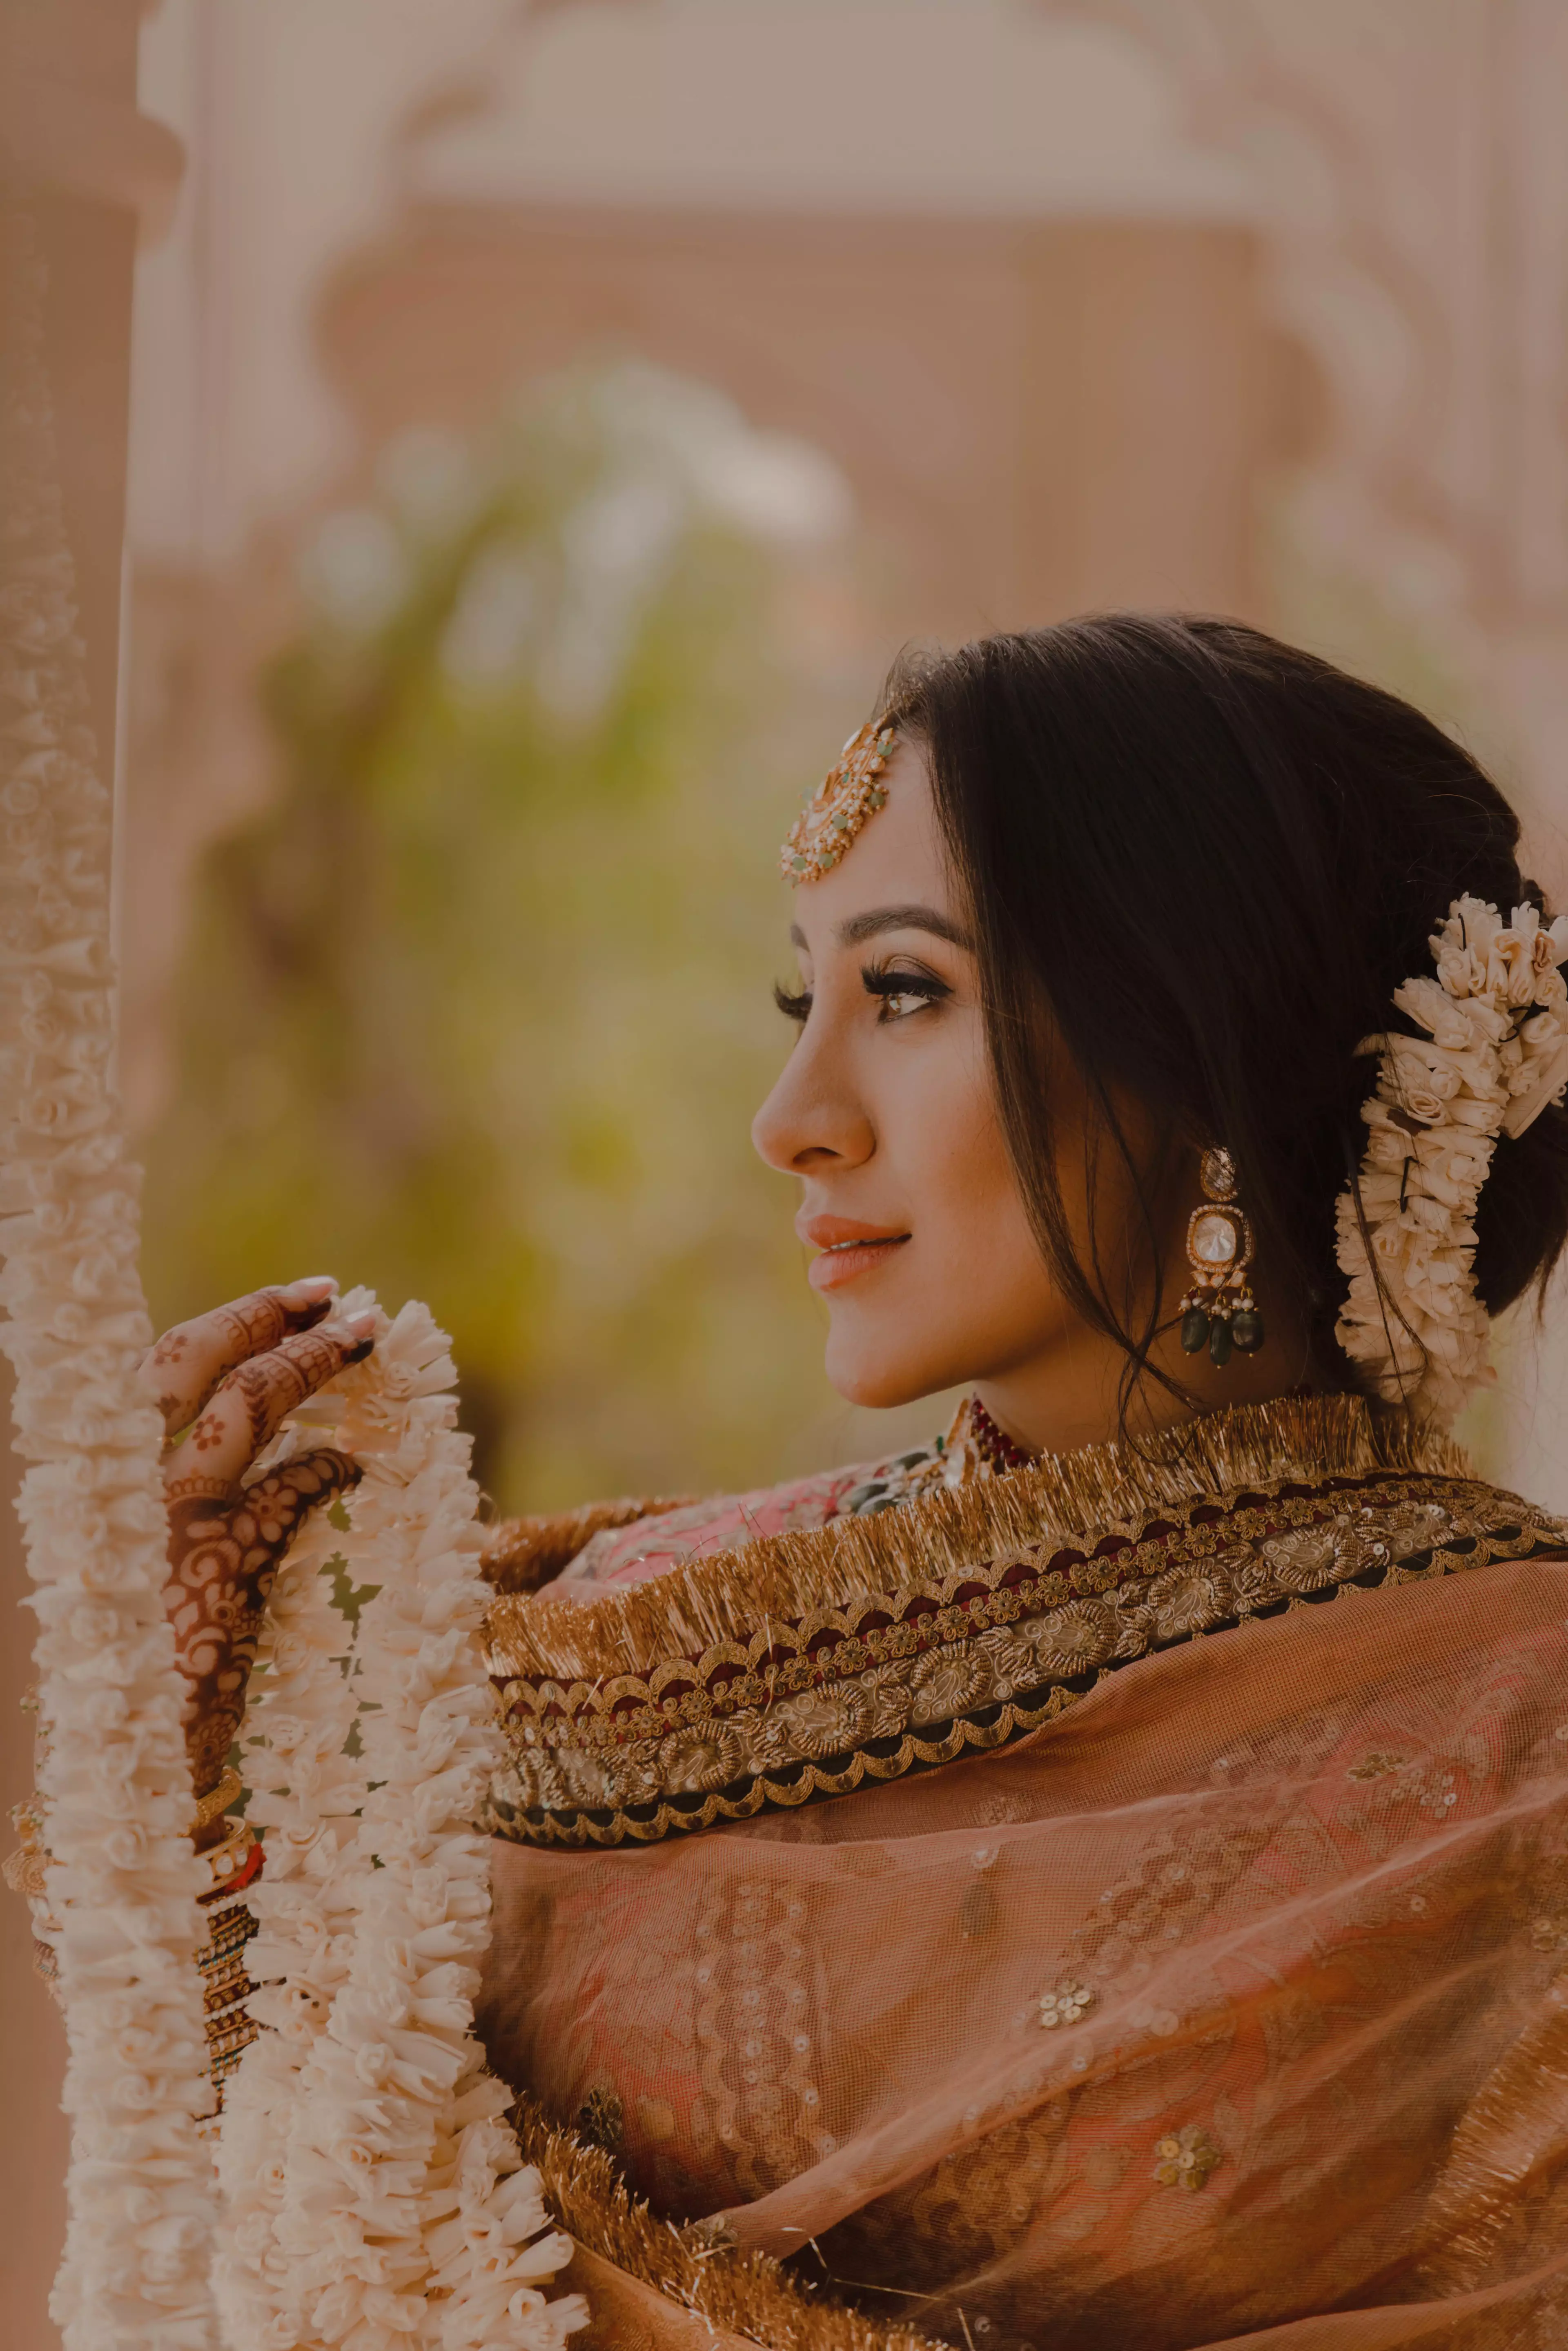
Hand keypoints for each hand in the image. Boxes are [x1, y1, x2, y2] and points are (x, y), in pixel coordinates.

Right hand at [138, 1278, 376, 1824]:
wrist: (128, 1773)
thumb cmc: (145, 1671)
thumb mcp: (160, 1562)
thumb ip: (199, 1498)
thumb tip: (284, 1438)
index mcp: (100, 1478)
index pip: (158, 1370)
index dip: (232, 1323)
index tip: (296, 1299)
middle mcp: (118, 1485)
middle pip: (190, 1364)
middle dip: (267, 1319)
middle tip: (336, 1297)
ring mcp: (161, 1522)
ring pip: (242, 1407)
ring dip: (309, 1363)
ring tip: (363, 1340)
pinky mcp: (212, 1569)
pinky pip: (283, 1489)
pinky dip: (325, 1465)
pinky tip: (354, 1460)